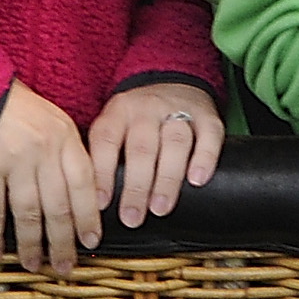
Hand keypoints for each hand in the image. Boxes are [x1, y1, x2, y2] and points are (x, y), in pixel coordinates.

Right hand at [0, 84, 100, 273]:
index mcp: (65, 137)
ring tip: (34, 265)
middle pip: (58, 206)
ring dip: (31, 245)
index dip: (88, 216)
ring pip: (28, 213)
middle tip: (65, 268)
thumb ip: (66, 153)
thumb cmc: (17, 109)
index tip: (91, 241)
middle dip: (62, 242)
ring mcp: (15, 160)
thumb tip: (80, 195)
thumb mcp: (52, 121)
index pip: (85, 184)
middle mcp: (44, 150)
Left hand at [86, 82, 223, 230]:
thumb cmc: (137, 118)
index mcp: (119, 112)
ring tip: (160, 208)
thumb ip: (103, 155)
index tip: (100, 204)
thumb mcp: (114, 124)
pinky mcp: (206, 115)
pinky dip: (204, 157)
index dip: (103, 173)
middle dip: (136, 185)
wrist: (173, 81)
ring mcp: (178, 109)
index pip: (107, 141)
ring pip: (174, 141)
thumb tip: (90, 203)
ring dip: (167, 177)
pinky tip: (197, 179)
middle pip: (141, 146)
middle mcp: (147, 108)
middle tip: (132, 217)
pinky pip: (209, 135)